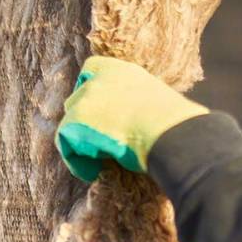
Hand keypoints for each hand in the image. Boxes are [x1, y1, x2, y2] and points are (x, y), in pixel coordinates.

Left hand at [55, 56, 208, 181]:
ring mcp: (86, 99)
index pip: (91, 69)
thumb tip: (143, 125)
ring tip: (99, 162)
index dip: (88, 89)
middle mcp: (100, 80)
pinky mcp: (76, 122)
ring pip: (69, 123)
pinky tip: (93, 173)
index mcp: (122, 70)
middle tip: (99, 145)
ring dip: (81, 143)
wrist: (172, 134)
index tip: (96, 110)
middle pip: (76, 99)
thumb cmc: (176, 127)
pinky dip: (77, 162)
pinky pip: (65, 145)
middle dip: (84, 121)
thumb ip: (138, 105)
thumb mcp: (157, 104)